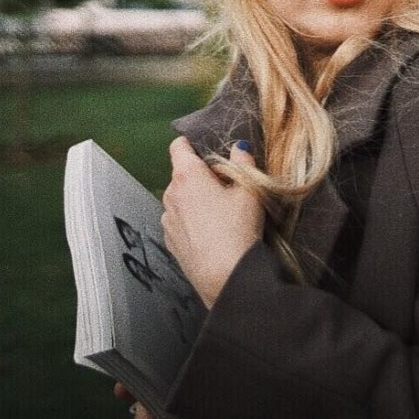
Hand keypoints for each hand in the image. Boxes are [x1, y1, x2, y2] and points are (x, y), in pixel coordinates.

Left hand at [162, 137, 263, 307]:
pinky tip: (211, 231)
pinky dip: (191, 219)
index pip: (178, 146)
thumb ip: (244, 162)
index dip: (190, 142)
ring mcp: (168, 219)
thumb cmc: (238, 229)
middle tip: (226, 185)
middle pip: (182, 173)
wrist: (225, 276)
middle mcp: (171, 194)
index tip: (204, 147)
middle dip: (201, 174)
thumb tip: (239, 148)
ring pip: (180, 197)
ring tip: (220, 212)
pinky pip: (179, 219)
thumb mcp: (250, 191)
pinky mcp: (170, 240)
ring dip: (195, 198)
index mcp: (187, 175)